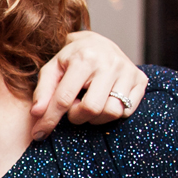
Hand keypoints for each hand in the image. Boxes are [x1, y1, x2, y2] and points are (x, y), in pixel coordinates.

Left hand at [29, 31, 147, 138]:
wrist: (98, 43)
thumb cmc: (71, 60)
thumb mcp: (52, 69)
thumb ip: (42, 91)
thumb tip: (37, 114)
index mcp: (84, 58)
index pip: (64, 98)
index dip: (49, 120)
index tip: (39, 134)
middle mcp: (109, 63)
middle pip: (91, 109)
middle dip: (77, 116)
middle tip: (73, 108)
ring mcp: (128, 71)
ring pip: (112, 113)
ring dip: (95, 117)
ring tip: (88, 104)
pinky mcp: (140, 80)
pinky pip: (126, 112)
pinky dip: (112, 113)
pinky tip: (104, 101)